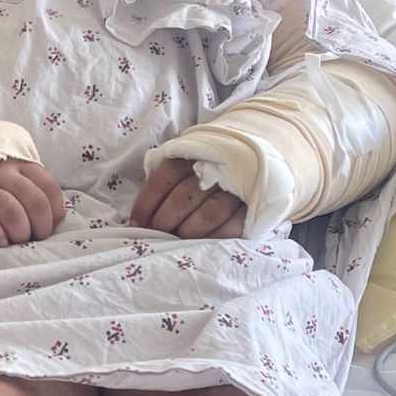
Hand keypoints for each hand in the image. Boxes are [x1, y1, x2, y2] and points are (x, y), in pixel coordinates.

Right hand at [0, 159, 66, 247]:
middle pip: (34, 201)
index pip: (48, 187)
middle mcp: (2, 171)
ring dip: (20, 231)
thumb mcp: (13, 175)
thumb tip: (59, 216)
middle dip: (41, 226)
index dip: (54, 211)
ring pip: (11, 211)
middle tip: (34, 237)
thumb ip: (35, 189)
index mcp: (19, 164)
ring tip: (17, 240)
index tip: (50, 225)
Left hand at [130, 158, 247, 238]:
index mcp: (195, 154)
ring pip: (208, 214)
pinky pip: (232, 228)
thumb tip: (139, 218)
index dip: (147, 202)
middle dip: (164, 221)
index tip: (137, 223)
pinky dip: (214, 238)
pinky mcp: (254, 207)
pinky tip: (203, 242)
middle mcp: (217, 168)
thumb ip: (166, 184)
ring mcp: (238, 189)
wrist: (258, 156)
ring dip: (188, 231)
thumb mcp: (185, 164)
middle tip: (157, 234)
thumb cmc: (210, 168)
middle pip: (183, 198)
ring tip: (178, 238)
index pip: (165, 177)